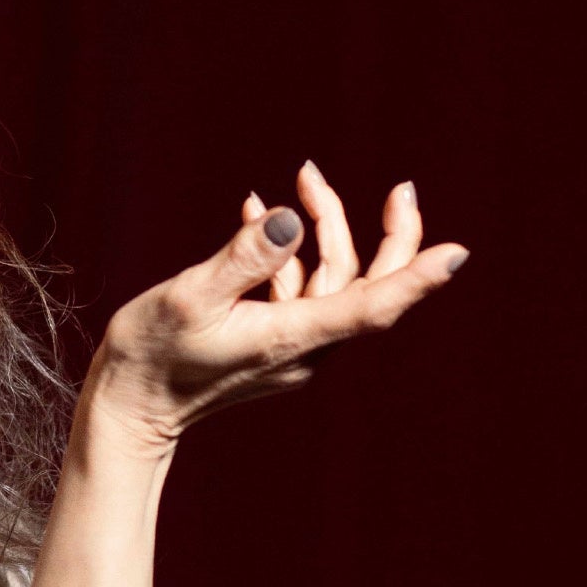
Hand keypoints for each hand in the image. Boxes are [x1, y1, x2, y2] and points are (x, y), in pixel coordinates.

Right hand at [85, 160, 468, 453]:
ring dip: (323, 229)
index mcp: (293, 338)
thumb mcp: (191, 295)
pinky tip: (257, 216)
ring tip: (302, 179)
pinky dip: (287, 253)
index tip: (458, 253)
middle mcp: (304, 348)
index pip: (373, 305)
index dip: (417, 277)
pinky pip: (297, 290)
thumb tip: (288, 217)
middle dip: (387, 235)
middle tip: (402, 188)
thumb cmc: (152, 353)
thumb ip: (244, 256)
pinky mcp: (271, 343)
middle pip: (367, 287)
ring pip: (330, 280)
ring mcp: (290, 348)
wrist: (127, 408)